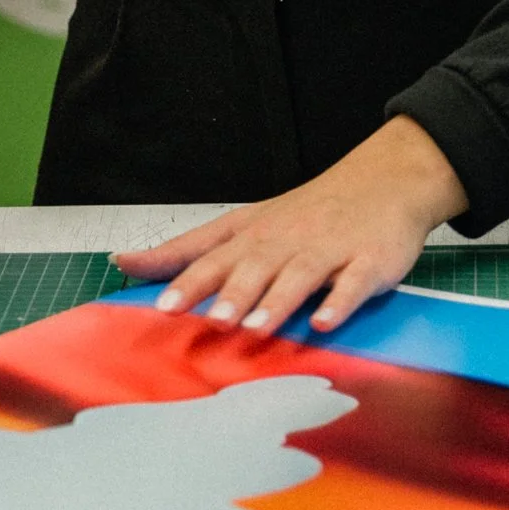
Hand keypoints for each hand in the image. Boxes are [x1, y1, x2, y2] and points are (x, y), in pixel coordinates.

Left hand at [115, 115, 467, 337]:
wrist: (384, 182)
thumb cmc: (306, 213)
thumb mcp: (242, 225)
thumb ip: (186, 251)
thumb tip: (124, 262)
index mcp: (255, 234)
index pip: (215, 257)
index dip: (189, 282)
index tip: (162, 307)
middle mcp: (287, 241)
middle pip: (255, 266)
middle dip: (232, 293)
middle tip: (210, 321)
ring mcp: (329, 250)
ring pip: (299, 275)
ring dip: (277, 301)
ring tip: (256, 328)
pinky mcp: (368, 262)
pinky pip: (353, 284)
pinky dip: (338, 301)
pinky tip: (323, 322)